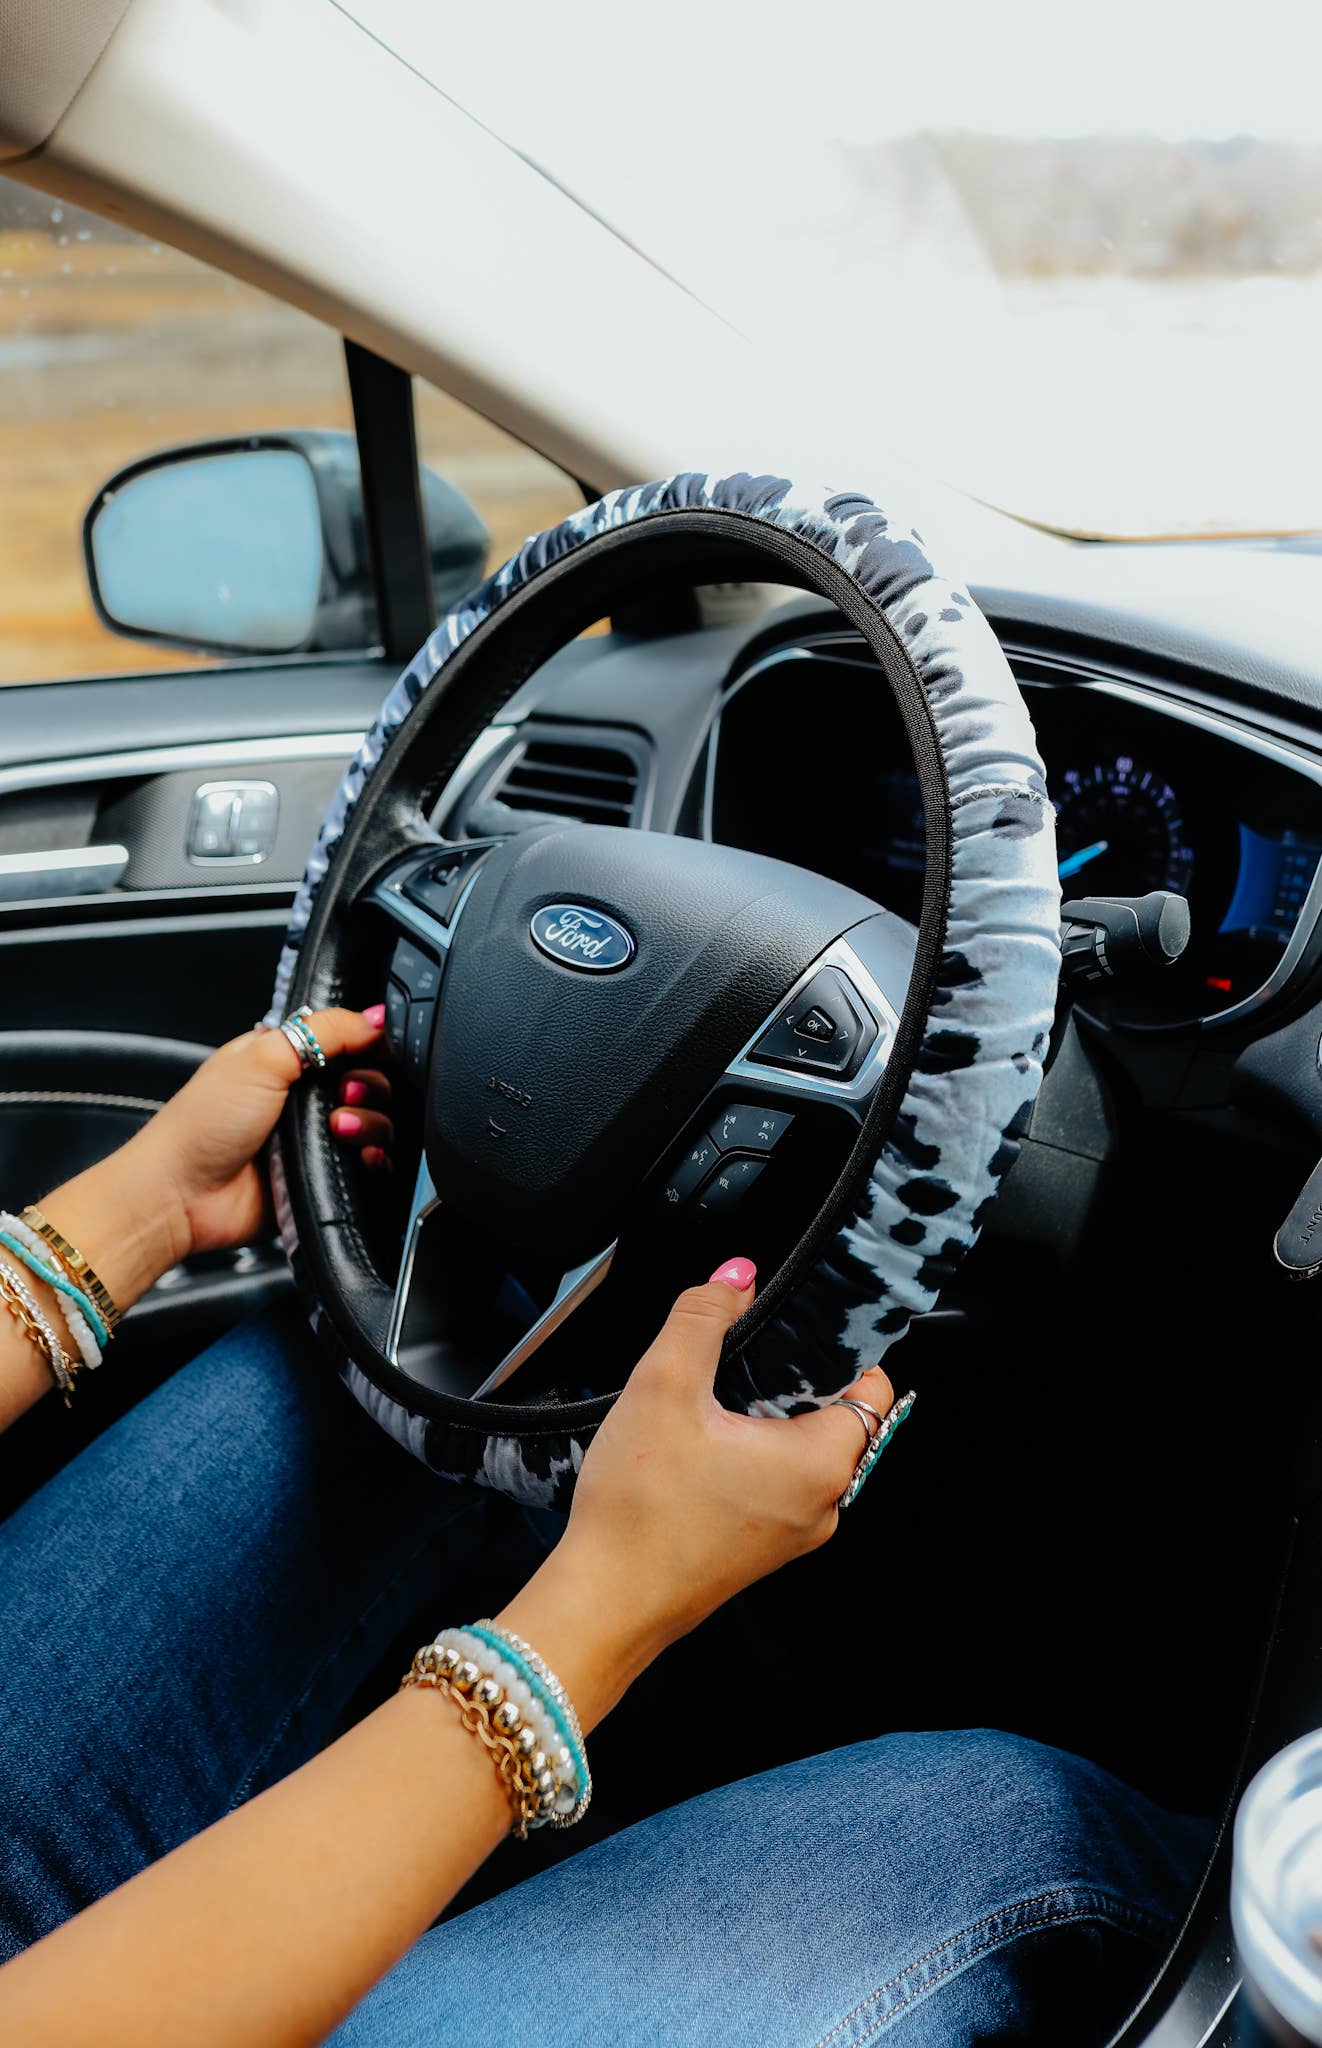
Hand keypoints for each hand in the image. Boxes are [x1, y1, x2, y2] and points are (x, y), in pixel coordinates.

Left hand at [121, 1004, 388, 1262]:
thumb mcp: (261, 1058)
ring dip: (370, 1124)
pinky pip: (370, 1165)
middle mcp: (302, 1096)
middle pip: (369, 1081)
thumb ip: (322, 1031)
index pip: (348, 1040)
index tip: (371, 1054)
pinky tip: (359, 1156)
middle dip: (369, 1088)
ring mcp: (314, 1137)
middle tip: (343, 1098)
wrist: (181, 1195)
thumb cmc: (202, 1126)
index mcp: (285, 1057)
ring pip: (375, 1122)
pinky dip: (374, 1160)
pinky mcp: (321, 1174)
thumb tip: (375, 1017)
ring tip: (339, 1130)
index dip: (367, 1045)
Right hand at [497, 1259, 895, 1725]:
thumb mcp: (664, 1387)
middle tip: (744, 1352)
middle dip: (796, 1376)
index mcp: (821, 1465)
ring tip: (713, 1400)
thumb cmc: (639, 1513)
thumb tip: (736, 1275)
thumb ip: (703, 1317)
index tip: (802, 1319)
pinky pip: (777, 1481)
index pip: (872, 1386)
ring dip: (768, 1415)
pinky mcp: (761, 1547)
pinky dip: (751, 1452)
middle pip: (839, 1415)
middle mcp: (823, 1506)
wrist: (603, 1604)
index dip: (841, 1343)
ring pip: (804, 1449)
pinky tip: (701, 1444)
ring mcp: (794, 1533)